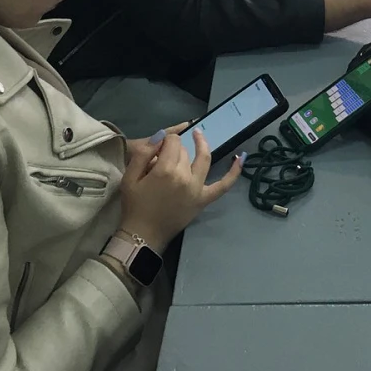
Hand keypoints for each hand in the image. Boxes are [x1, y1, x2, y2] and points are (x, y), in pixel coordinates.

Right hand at [118, 127, 242, 249]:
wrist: (143, 235)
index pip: (172, 142)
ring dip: (203, 145)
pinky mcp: (203, 200)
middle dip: (176, 149)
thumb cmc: (135, 206)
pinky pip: (223, 185)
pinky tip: (241, 157)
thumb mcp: (130, 177)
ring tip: (199, 135)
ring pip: (203, 159)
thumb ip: (144, 153)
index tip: (158, 148)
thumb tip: (160, 136)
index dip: (165, 141)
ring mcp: (197, 188)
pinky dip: (234, 172)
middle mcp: (185, 177)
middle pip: (185, 151)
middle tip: (164, 156)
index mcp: (165, 170)